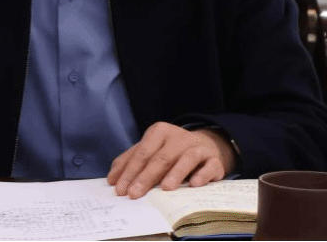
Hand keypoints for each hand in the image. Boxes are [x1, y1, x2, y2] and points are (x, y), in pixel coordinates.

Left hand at [107, 122, 236, 198]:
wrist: (205, 146)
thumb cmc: (171, 151)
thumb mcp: (150, 151)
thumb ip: (130, 161)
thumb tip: (112, 179)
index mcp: (159, 132)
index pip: (142, 152)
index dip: (130, 171)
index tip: (120, 189)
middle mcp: (179, 137)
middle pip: (161, 157)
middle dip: (146, 177)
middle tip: (134, 194)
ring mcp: (197, 148)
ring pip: (186, 158)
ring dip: (176, 173)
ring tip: (165, 188)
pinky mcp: (214, 160)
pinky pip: (210, 166)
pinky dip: (203, 175)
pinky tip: (194, 184)